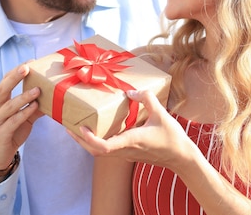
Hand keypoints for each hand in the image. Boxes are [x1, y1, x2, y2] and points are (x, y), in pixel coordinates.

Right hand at [0, 64, 42, 178]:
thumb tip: (53, 97)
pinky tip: (34, 107)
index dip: (15, 71)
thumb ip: (33, 107)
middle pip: (2, 89)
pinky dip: (24, 113)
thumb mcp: (23, 118)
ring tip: (38, 89)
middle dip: (14, 77)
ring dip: (23, 96)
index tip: (29, 62)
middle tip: (27, 68)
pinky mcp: (0, 134)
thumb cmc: (11, 133)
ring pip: (8, 105)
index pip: (4, 82)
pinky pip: (12, 121)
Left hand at [69, 90, 194, 170]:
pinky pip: (108, 150)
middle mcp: (126, 150)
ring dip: (87, 142)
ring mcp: (126, 155)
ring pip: (100, 153)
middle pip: (95, 152)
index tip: (80, 127)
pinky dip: (97, 142)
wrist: (181, 158)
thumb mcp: (161, 113)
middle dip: (80, 140)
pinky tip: (98, 130)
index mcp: (131, 140)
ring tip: (78, 127)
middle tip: (69, 126)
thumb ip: (146, 99)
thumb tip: (130, 91)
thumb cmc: (172, 137)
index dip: (88, 139)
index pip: (104, 146)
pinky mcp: (129, 155)